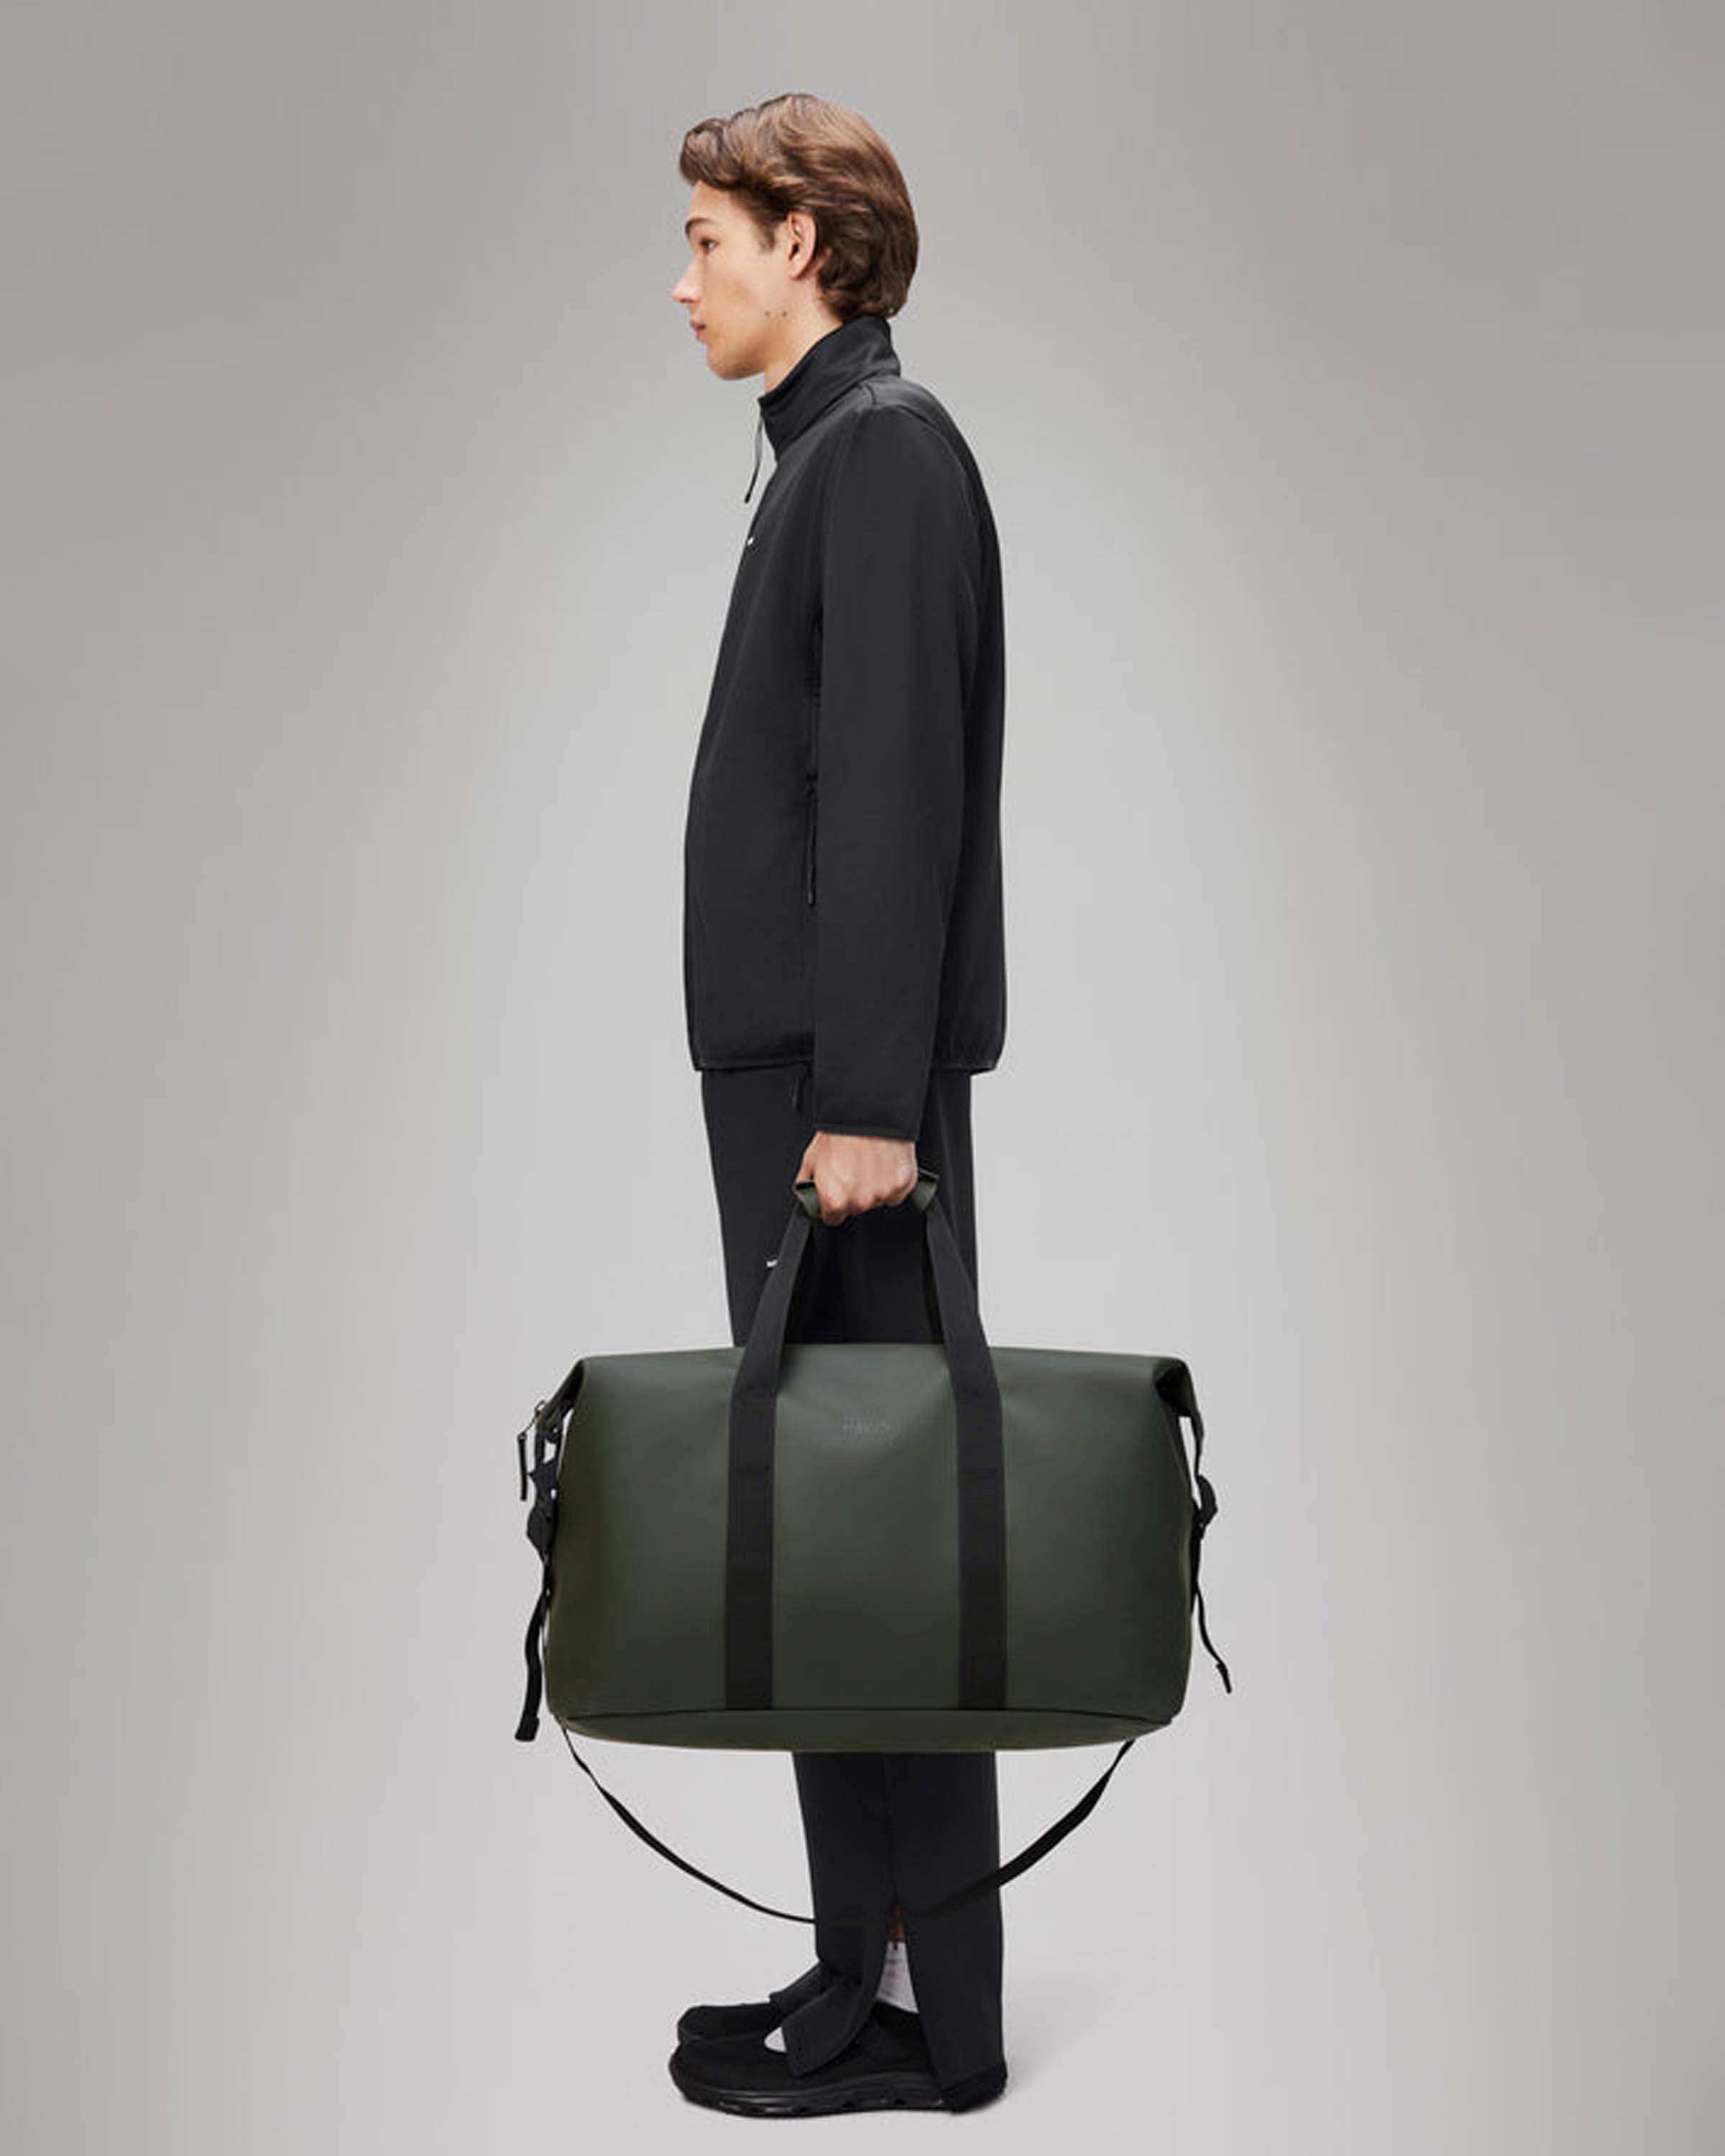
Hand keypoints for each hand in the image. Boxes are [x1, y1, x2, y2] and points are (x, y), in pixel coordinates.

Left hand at [796, 1131, 918, 1223]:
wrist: (868, 1112)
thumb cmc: (839, 1132)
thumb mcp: (811, 1158)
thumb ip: (807, 1185)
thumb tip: (807, 1195)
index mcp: (834, 1200)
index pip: (832, 1217)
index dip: (832, 1203)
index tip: (836, 1191)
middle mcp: (859, 1202)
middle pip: (856, 1208)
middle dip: (853, 1194)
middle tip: (853, 1170)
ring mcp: (883, 1195)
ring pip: (877, 1200)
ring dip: (873, 1187)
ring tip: (868, 1163)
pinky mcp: (903, 1185)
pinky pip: (897, 1192)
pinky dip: (892, 1182)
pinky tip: (884, 1165)